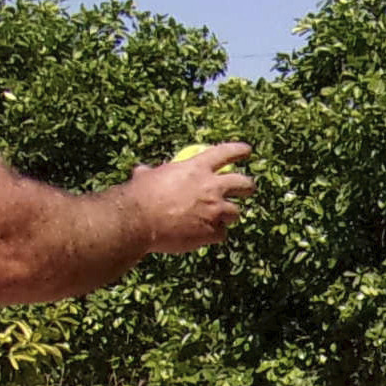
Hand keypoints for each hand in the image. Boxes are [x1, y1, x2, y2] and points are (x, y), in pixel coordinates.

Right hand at [124, 142, 255, 252]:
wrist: (137, 222)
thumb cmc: (138, 197)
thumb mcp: (145, 177)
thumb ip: (152, 174)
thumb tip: (143, 171)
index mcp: (196, 169)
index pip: (224, 153)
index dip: (238, 151)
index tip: (246, 150)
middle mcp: (211, 187)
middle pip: (243, 183)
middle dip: (248, 186)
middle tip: (247, 188)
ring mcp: (215, 210)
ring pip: (234, 212)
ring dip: (227, 215)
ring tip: (216, 218)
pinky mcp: (213, 232)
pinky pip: (220, 233)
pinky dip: (213, 234)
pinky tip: (200, 235)